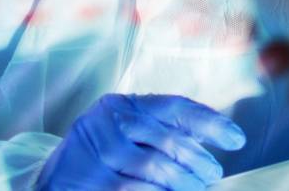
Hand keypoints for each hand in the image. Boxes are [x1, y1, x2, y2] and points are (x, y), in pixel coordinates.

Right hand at [34, 94, 244, 189]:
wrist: (51, 178)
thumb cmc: (103, 152)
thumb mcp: (128, 130)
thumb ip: (163, 129)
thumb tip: (217, 140)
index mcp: (123, 105)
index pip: (176, 107)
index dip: (211, 122)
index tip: (237, 140)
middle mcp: (108, 123)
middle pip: (168, 142)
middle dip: (198, 161)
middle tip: (213, 175)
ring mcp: (96, 155)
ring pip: (154, 171)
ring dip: (182, 184)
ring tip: (197, 188)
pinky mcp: (88, 183)